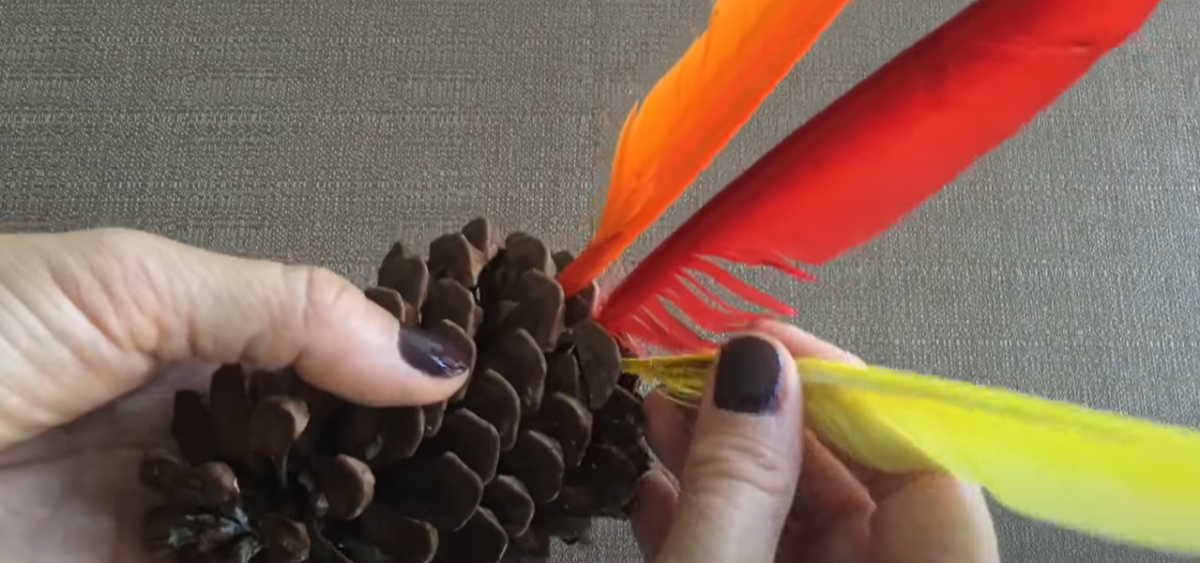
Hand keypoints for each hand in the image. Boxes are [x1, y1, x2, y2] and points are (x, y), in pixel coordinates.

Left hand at [0, 229, 469, 561]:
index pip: (326, 359)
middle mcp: (196, 431)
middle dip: (395, 466)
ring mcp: (176, 516)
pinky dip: (307, 561)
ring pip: (298, 528)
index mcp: (194, 344)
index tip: (479, 393)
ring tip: (455, 523)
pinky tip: (372, 552)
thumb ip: (286, 308)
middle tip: (483, 475)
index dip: (397, 373)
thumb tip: (429, 358)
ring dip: (364, 528)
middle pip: (322, 453)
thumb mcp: (136, 281)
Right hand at [631, 321, 1000, 562]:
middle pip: (855, 486)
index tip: (768, 345)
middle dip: (766, 420)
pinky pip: (759, 558)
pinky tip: (654, 490)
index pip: (925, 465)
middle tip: (696, 372)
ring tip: (660, 413)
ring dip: (723, 463)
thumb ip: (737, 485)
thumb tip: (754, 368)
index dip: (851, 392)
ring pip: (797, 520)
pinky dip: (708, 523)